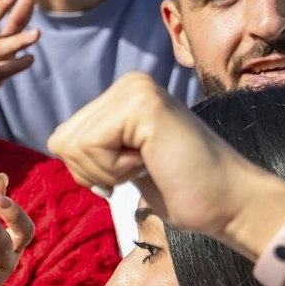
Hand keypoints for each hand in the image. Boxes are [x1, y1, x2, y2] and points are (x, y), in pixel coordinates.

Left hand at [47, 73, 284, 253]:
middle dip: (94, 171)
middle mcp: (128, 83)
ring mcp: (136, 89)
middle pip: (61, 141)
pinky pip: (90, 146)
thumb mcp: (122, 162)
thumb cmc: (181, 190)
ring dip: (107, 171)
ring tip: (150, 163)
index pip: (62, 139)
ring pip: (72, 144)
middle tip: (143, 169)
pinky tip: (152, 161)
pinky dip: (116, 169)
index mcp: (122, 95)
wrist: (228, 202)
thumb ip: (94, 144)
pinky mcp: (143, 103)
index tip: (133, 171)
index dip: (89, 171)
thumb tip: (56, 141)